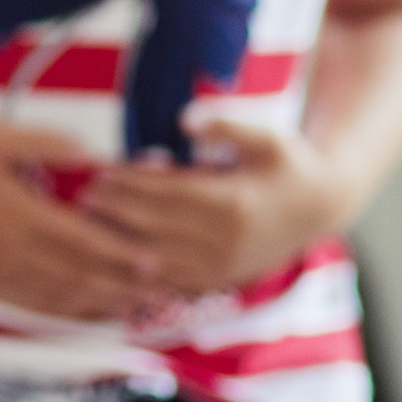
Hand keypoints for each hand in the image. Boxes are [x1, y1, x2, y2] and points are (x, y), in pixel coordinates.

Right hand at [0, 122, 162, 318]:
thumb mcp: (0, 138)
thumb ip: (49, 145)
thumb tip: (93, 156)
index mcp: (22, 215)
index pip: (83, 242)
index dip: (121, 256)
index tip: (153, 262)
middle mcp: (13, 250)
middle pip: (78, 276)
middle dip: (121, 287)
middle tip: (158, 294)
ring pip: (57, 296)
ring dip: (97, 304)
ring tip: (132, 309)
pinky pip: (30, 305)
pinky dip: (62, 312)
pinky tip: (82, 313)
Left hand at [81, 120, 352, 295]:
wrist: (319, 207)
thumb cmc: (285, 164)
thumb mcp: (265, 136)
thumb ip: (225, 126)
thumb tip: (185, 119)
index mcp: (233, 203)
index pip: (168, 194)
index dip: (131, 184)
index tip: (101, 172)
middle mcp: (225, 241)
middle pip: (155, 227)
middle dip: (116, 213)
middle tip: (83, 198)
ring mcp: (221, 267)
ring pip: (156, 260)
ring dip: (119, 245)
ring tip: (87, 225)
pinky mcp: (217, 281)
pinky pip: (168, 282)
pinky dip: (137, 273)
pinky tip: (110, 259)